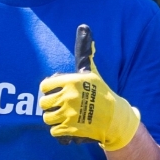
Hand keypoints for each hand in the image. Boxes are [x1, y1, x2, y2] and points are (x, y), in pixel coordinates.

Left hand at [38, 29, 139, 149]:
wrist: (116, 118)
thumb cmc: (102, 93)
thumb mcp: (91, 72)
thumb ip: (85, 52)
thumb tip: (84, 27)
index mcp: (71, 81)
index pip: (44, 86)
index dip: (48, 90)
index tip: (55, 93)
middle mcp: (69, 96)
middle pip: (43, 103)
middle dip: (50, 106)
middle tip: (60, 106)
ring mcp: (70, 113)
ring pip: (47, 118)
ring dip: (54, 119)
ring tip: (64, 116)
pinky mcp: (72, 129)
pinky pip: (54, 131)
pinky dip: (60, 131)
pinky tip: (68, 126)